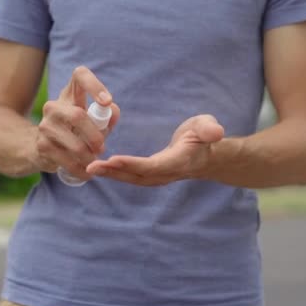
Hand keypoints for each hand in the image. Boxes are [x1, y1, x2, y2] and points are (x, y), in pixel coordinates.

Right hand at [36, 66, 119, 179]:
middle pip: (77, 116)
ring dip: (89, 155)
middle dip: (95, 136)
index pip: (80, 75)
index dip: (94, 85)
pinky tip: (86, 172)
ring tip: (94, 160)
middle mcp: (54, 106)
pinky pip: (66, 160)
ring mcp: (45, 125)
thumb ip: (108, 115)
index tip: (106, 101)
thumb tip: (112, 112)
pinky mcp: (42, 145)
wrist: (41, 147)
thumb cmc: (77, 131)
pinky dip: (81, 169)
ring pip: (74, 142)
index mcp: (70, 94)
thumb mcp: (93, 120)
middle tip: (102, 148)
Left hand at [87, 115, 223, 185]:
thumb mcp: (209, 127)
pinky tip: (99, 168)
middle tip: (91, 167)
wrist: (208, 156)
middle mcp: (166, 173)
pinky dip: (114, 173)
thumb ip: (210, 130)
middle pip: (136, 176)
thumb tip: (216, 132)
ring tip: (90, 168)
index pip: (152, 166)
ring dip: (111, 175)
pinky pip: (130, 176)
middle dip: (113, 172)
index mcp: (177, 161)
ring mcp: (158, 176)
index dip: (132, 164)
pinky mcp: (151, 175)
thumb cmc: (205, 136)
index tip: (113, 159)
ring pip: (131, 178)